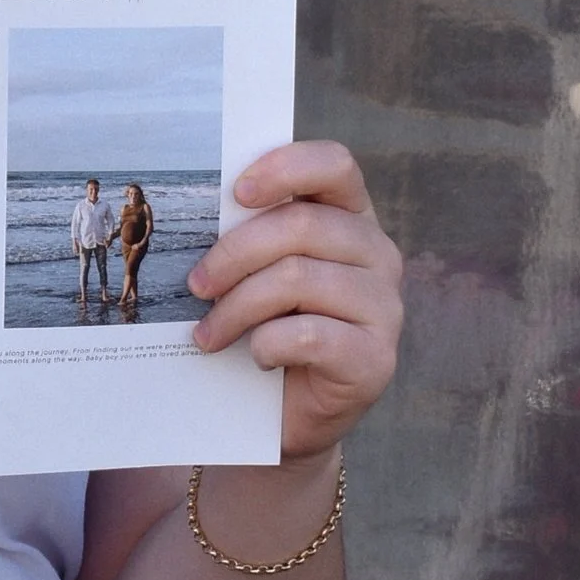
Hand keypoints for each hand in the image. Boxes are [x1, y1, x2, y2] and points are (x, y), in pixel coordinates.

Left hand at [186, 141, 401, 458]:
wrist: (283, 415)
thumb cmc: (264, 328)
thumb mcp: (257, 272)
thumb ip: (248, 234)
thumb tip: (196, 207)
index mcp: (350, 218)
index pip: (335, 165)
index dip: (286, 167)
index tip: (237, 192)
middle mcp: (378, 255)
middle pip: (301, 226)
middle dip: (233, 254)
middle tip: (195, 285)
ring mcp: (384, 307)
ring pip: (297, 279)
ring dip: (237, 308)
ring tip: (208, 334)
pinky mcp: (376, 359)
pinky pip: (309, 335)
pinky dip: (267, 344)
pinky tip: (256, 356)